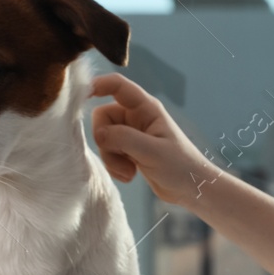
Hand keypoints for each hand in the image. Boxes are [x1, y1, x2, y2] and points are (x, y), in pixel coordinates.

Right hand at [89, 73, 220, 206]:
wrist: (191, 189)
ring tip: (130, 172)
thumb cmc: (180, 166)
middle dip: (105, 141)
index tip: (82, 96)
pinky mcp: (128, 150)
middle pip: (102, 117)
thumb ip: (124, 139)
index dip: (98, 85)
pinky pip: (108, 153)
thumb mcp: (152, 151)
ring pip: (103, 138)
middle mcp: (136, 117)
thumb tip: (98, 134)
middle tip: (121, 158)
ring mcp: (131, 134)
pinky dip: (115, 166)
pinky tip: (130, 176)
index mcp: (146, 108)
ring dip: (111, 158)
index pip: (118, 86)